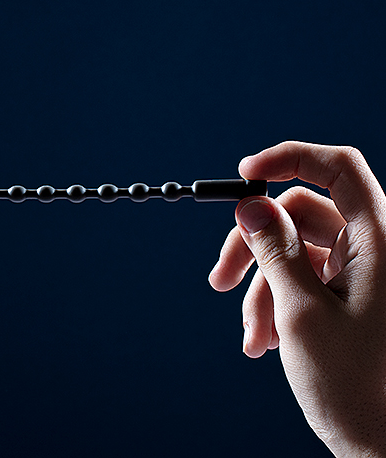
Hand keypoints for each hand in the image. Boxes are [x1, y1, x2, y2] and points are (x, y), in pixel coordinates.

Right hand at [209, 142, 385, 456]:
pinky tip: (262, 340)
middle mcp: (372, 248)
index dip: (289, 159)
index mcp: (380, 241)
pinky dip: (272, 302)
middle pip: (298, 215)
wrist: (381, 440)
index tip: (244, 174)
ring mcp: (359, 271)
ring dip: (259, 289)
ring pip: (291, 251)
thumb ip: (274, 251)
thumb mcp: (300, 311)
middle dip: (252, 247)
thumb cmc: (355, 383)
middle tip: (219, 280)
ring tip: (251, 336)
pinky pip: (298, 278)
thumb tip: (249, 206)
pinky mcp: (345, 292)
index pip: (338, 169)